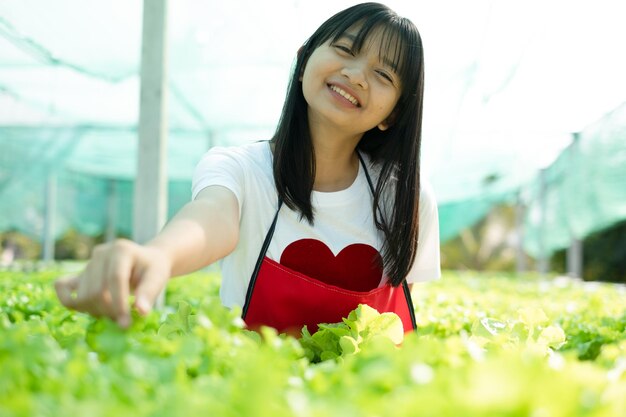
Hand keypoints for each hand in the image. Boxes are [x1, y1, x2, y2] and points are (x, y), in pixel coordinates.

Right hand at [54, 239, 171, 327]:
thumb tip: (140, 312)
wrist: (144, 261)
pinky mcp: (78, 273)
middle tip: (123, 321)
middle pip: (96, 290)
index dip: (118, 304)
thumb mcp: (158, 277)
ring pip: (82, 295)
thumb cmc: (152, 270)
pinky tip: (93, 310)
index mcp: (121, 249)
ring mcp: (87, 263)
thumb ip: (149, 292)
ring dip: (97, 312)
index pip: (115, 279)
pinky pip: (61, 287)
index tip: (125, 324)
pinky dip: (74, 303)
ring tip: (115, 314)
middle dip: (109, 311)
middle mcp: (101, 253)